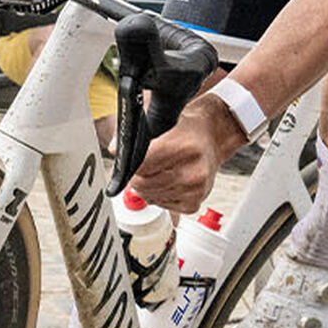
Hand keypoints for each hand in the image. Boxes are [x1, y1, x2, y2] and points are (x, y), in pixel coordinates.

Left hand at [125, 96, 244, 214]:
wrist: (212, 139)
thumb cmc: (186, 130)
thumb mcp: (162, 122)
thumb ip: (136, 134)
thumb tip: (115, 150)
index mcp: (185, 149)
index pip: (141, 166)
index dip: (131, 163)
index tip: (132, 158)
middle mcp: (194, 172)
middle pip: (143, 184)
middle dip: (136, 176)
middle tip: (143, 166)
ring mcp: (195, 190)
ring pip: (149, 196)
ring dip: (146, 187)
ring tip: (157, 171)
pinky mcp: (194, 203)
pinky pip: (161, 205)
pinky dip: (158, 195)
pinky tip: (167, 181)